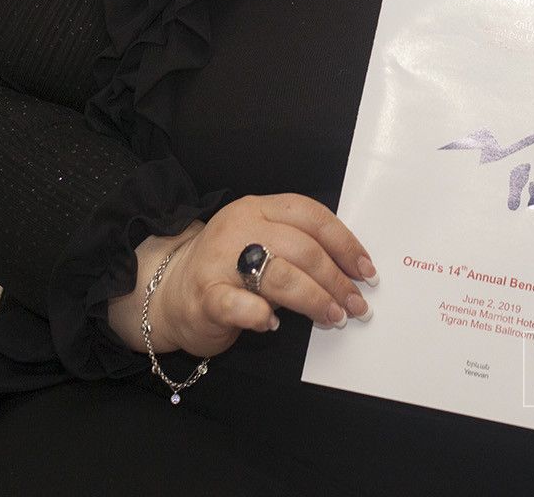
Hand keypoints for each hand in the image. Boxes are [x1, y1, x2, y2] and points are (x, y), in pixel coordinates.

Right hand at [111, 194, 376, 358]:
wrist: (167, 292)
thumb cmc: (228, 270)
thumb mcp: (262, 242)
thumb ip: (299, 246)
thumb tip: (352, 271)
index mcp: (258, 208)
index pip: (312, 216)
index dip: (345, 243)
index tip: (366, 269)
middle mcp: (239, 228)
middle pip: (302, 249)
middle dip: (337, 279)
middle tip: (356, 304)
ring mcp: (219, 260)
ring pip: (280, 276)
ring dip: (315, 300)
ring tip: (333, 316)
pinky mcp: (205, 296)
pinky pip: (241, 305)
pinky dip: (263, 316)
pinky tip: (275, 325)